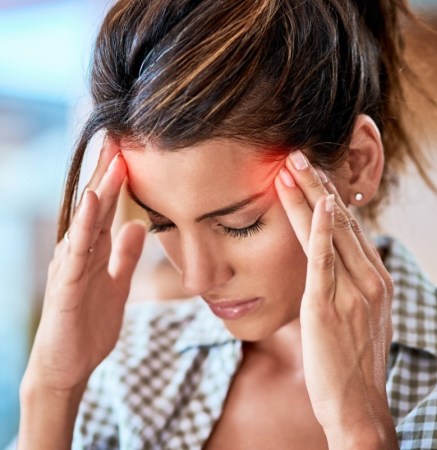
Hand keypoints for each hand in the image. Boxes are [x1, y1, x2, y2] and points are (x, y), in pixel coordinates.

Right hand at [22, 138, 145, 394]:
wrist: (69, 365)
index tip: (131, 152)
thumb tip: (137, 225)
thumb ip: (124, 256)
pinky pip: (77, 250)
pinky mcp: (65, 285)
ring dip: (99, 190)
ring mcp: (70, 266)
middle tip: (120, 139)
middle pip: (95, 206)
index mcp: (92, 250)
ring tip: (111, 160)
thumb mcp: (116, 284)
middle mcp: (79, 251)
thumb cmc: (89, 324)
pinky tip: (92, 202)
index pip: (106, 208)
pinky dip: (85, 225)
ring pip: (86, 221)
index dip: (118, 181)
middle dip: (108, 173)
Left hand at [274, 151, 396, 448]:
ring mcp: (352, 291)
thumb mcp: (358, 317)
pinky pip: (325, 261)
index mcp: (375, 279)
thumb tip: (332, 266)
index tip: (312, 173)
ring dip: (310, 195)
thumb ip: (348, 286)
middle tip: (298, 154)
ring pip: (330, 232)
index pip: (349, 228)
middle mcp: (369, 278)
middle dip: (318, 185)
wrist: (358, 405)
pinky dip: (320, 230)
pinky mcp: (329, 305)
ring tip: (292, 165)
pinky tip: (316, 204)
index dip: (328, 197)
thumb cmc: (351, 361)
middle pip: (341, 220)